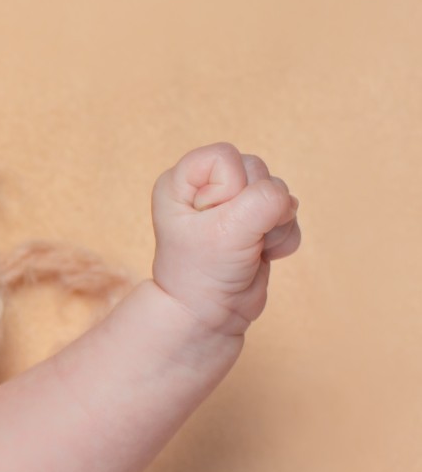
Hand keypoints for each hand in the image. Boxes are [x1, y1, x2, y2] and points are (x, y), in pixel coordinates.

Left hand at [151, 142, 301, 336]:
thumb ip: (263, 202)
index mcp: (181, 181)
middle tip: (233, 238)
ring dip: (272, 225)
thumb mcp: (227, 232)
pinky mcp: (258, 221)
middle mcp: (206, 187)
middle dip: (256, 208)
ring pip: (279, 191)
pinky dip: (283, 238)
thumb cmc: (201, 273)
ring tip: (246, 249)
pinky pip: (290, 213)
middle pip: (256, 169)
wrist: (209, 316)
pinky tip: (260, 255)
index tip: (212, 220)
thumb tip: (287, 198)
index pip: (224, 155)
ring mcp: (235, 204)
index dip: (229, 188)